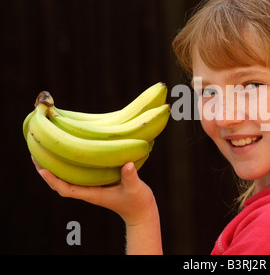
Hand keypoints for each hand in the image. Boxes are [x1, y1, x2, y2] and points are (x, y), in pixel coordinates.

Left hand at [33, 157, 156, 226]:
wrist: (141, 210)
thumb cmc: (138, 201)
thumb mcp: (135, 189)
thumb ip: (130, 177)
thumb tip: (127, 163)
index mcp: (93, 194)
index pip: (66, 189)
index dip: (53, 180)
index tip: (42, 168)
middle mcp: (88, 191)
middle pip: (60, 183)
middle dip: (46, 171)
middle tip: (35, 154)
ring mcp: (92, 187)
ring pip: (67, 178)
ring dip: (55, 168)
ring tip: (46, 152)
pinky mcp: (97, 183)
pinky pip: (77, 175)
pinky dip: (69, 166)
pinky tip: (69, 155)